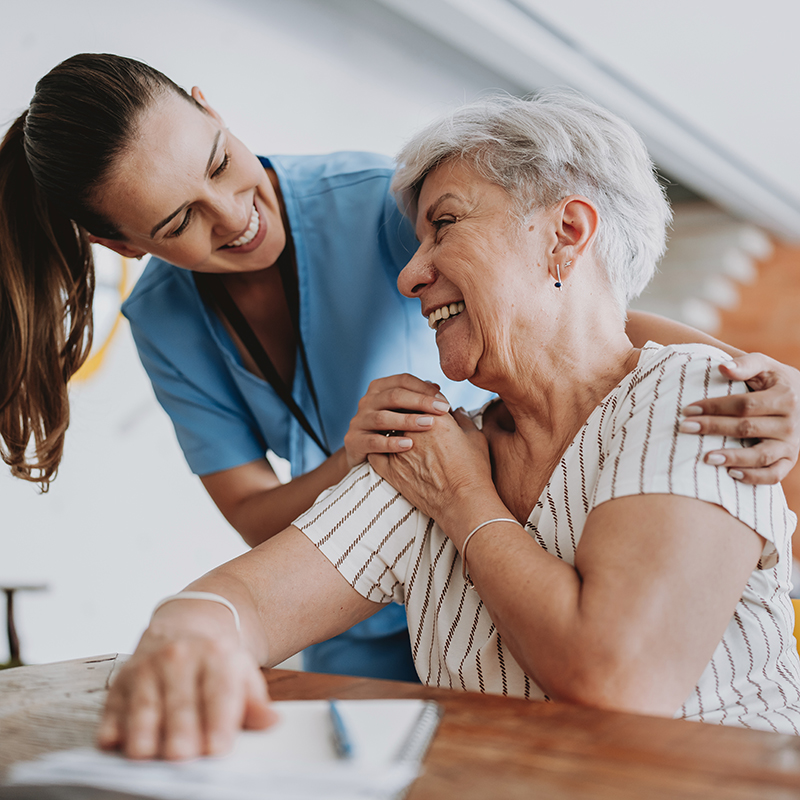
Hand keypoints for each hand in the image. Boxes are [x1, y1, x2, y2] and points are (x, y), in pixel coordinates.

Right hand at [98, 625, 275, 759]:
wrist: (186, 626)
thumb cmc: (216, 662)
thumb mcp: (242, 674)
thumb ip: (254, 703)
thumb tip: (271, 722)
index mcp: (216, 657)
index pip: (219, 693)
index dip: (218, 723)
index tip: (217, 749)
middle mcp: (180, 658)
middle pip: (180, 702)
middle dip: (180, 730)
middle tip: (181, 757)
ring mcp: (148, 668)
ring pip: (145, 704)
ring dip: (143, 730)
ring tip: (144, 753)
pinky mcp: (122, 682)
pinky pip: (114, 706)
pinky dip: (112, 724)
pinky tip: (112, 741)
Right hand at [343, 374, 451, 469]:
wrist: (364, 454)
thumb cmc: (390, 429)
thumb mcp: (403, 411)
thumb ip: (418, 399)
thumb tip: (436, 388)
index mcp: (379, 388)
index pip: (403, 380)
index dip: (424, 388)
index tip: (444, 401)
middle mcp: (367, 401)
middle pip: (394, 396)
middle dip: (421, 402)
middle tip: (443, 410)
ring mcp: (358, 420)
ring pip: (383, 418)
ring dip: (408, 420)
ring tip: (429, 424)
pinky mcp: (354, 441)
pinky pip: (373, 441)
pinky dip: (391, 443)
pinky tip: (409, 445)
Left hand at [369, 408, 492, 522]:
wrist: (463, 503)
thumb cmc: (474, 471)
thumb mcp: (475, 438)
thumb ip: (463, 420)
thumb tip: (457, 411)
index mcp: (435, 417)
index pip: (423, 398)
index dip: (425, 399)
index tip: (428, 405)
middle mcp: (413, 429)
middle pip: (402, 409)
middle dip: (406, 410)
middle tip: (410, 416)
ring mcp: (398, 449)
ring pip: (387, 429)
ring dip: (391, 428)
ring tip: (397, 433)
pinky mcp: (390, 469)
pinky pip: (375, 453)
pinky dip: (379, 448)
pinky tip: (383, 449)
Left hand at [679, 352, 799, 483]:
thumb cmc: (775, 380)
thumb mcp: (765, 366)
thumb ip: (745, 364)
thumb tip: (722, 367)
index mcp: (784, 398)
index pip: (744, 405)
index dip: (715, 407)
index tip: (688, 410)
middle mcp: (790, 423)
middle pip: (747, 428)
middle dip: (713, 428)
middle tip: (685, 428)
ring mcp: (791, 444)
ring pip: (761, 455)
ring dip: (733, 458)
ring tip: (706, 458)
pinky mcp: (789, 460)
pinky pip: (774, 474)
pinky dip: (754, 478)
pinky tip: (731, 474)